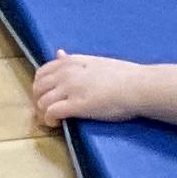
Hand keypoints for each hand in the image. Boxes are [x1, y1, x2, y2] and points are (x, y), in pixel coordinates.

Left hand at [30, 55, 147, 127]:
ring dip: (42, 113)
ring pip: (41, 101)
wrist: (139, 86)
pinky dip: (49, 120)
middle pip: (37, 87)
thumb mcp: (94, 61)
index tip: (47, 96)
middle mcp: (66, 73)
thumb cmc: (124, 75)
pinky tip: (57, 124)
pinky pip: (50, 112)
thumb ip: (74, 60)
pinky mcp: (75, 105)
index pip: (42, 72)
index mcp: (71, 61)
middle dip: (38, 100)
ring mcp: (70, 88)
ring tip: (52, 120)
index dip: (40, 86)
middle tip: (47, 112)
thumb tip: (59, 53)